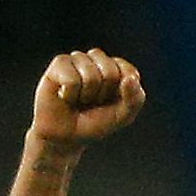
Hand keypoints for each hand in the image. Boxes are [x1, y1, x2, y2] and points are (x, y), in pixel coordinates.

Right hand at [28, 49, 144, 149]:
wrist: (65, 137)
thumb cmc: (93, 124)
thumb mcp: (122, 116)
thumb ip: (135, 99)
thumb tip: (130, 79)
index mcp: (116, 68)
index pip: (129, 72)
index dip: (121, 94)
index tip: (110, 103)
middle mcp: (97, 60)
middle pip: (110, 72)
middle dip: (102, 94)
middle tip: (91, 102)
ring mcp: (79, 59)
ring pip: (90, 76)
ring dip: (85, 96)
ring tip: (77, 99)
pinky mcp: (60, 63)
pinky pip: (72, 79)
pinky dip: (70, 94)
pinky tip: (64, 96)